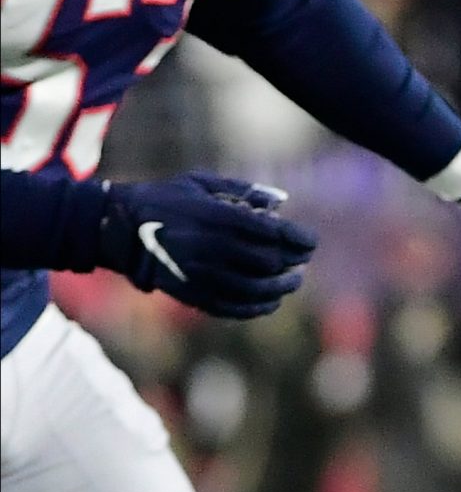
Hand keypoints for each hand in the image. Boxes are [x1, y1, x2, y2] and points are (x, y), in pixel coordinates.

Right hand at [97, 173, 318, 318]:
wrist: (118, 229)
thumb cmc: (166, 199)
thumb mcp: (201, 183)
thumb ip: (243, 190)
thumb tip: (281, 203)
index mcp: (215, 215)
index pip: (271, 232)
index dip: (297, 239)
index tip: (311, 242)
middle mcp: (208, 246)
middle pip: (266, 262)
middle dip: (291, 263)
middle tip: (303, 262)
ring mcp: (196, 272)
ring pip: (250, 288)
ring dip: (278, 289)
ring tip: (292, 284)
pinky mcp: (186, 292)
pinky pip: (227, 307)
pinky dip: (253, 308)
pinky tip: (269, 303)